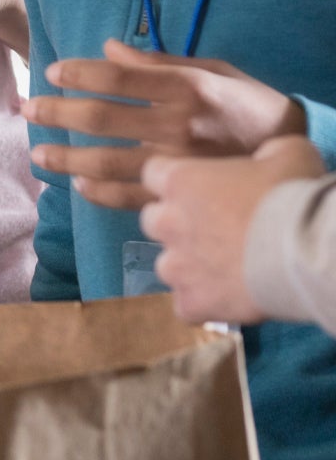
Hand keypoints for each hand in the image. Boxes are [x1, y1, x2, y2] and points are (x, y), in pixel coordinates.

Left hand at [25, 40, 307, 205]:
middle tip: (27, 108)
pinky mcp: (182, 196)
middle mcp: (177, 126)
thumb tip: (107, 48)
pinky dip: (99, 192)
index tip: (52, 71)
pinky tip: (79, 184)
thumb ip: (158, 63)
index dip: (79, 74)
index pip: (119, 78)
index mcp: (187, 88)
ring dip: (65, 157)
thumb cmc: (251, 106)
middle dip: (57, 112)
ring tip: (39, 153)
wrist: (299, 154)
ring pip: (107, 162)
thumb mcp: (214, 71)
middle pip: (102, 118)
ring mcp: (178, 166)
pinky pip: (130, 198)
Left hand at [139, 136, 327, 324]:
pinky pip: (186, 305)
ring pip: (167, 265)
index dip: (177, 182)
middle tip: (215, 230)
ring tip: (225, 269)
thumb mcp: (286, 153)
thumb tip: (266, 160)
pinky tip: (228, 298)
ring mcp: (176, 266)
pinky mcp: (192, 302)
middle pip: (154, 220)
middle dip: (177, 224)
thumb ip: (263, 154)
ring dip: (188, 266)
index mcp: (180, 181)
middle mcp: (168, 222)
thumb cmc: (294, 195)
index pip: (153, 174)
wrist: (306, 250)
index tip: (200, 189)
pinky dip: (203, 303)